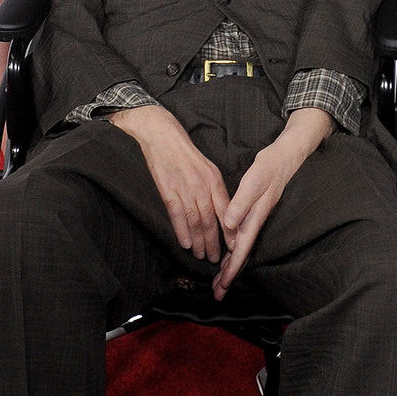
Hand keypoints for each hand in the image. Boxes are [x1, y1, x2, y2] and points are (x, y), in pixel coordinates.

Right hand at [111, 105, 229, 261]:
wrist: (163, 136)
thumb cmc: (185, 152)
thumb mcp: (206, 167)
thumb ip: (214, 188)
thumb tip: (222, 210)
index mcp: (214, 179)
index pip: (226, 210)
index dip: (230, 231)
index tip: (234, 247)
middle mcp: (202, 185)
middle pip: (211, 220)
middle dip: (214, 242)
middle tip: (215, 259)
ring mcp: (185, 188)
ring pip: (195, 221)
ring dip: (199, 241)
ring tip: (201, 255)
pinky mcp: (168, 189)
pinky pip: (177, 215)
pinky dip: (182, 231)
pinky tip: (185, 243)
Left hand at [213, 108, 333, 299]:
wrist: (286, 155)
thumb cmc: (270, 166)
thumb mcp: (255, 180)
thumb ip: (241, 202)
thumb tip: (229, 225)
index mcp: (255, 216)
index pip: (242, 248)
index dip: (232, 267)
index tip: (223, 284)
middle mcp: (255, 220)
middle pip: (241, 253)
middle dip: (230, 274)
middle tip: (217, 293)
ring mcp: (255, 216)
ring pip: (241, 246)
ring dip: (230, 263)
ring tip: (220, 280)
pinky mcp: (253, 210)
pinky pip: (241, 235)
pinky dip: (233, 248)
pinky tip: (228, 252)